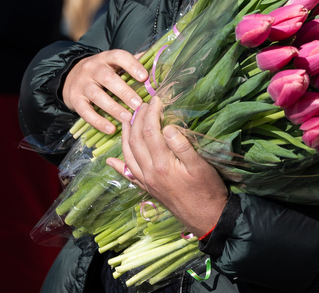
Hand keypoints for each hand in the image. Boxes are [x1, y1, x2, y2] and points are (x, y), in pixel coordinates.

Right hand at [62, 50, 147, 133]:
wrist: (70, 77)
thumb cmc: (101, 71)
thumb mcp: (114, 64)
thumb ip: (133, 63)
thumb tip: (157, 63)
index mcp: (106, 58)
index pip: (118, 57)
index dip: (132, 65)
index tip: (144, 77)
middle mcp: (92, 68)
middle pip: (107, 78)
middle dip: (124, 92)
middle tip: (138, 104)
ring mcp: (82, 83)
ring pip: (96, 95)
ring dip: (113, 108)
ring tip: (127, 118)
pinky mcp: (74, 99)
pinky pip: (85, 111)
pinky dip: (98, 121)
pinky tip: (111, 129)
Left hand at [107, 96, 227, 235]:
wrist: (207, 218)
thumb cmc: (208, 190)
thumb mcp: (200, 165)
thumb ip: (182, 145)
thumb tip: (166, 127)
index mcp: (162, 164)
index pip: (151, 131)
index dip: (151, 113)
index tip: (156, 100)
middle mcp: (149, 172)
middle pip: (136, 140)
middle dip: (137, 119)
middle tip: (142, 104)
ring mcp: (146, 181)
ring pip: (128, 155)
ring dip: (125, 135)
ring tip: (126, 120)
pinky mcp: (148, 189)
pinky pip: (129, 174)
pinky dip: (118, 165)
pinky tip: (110, 160)